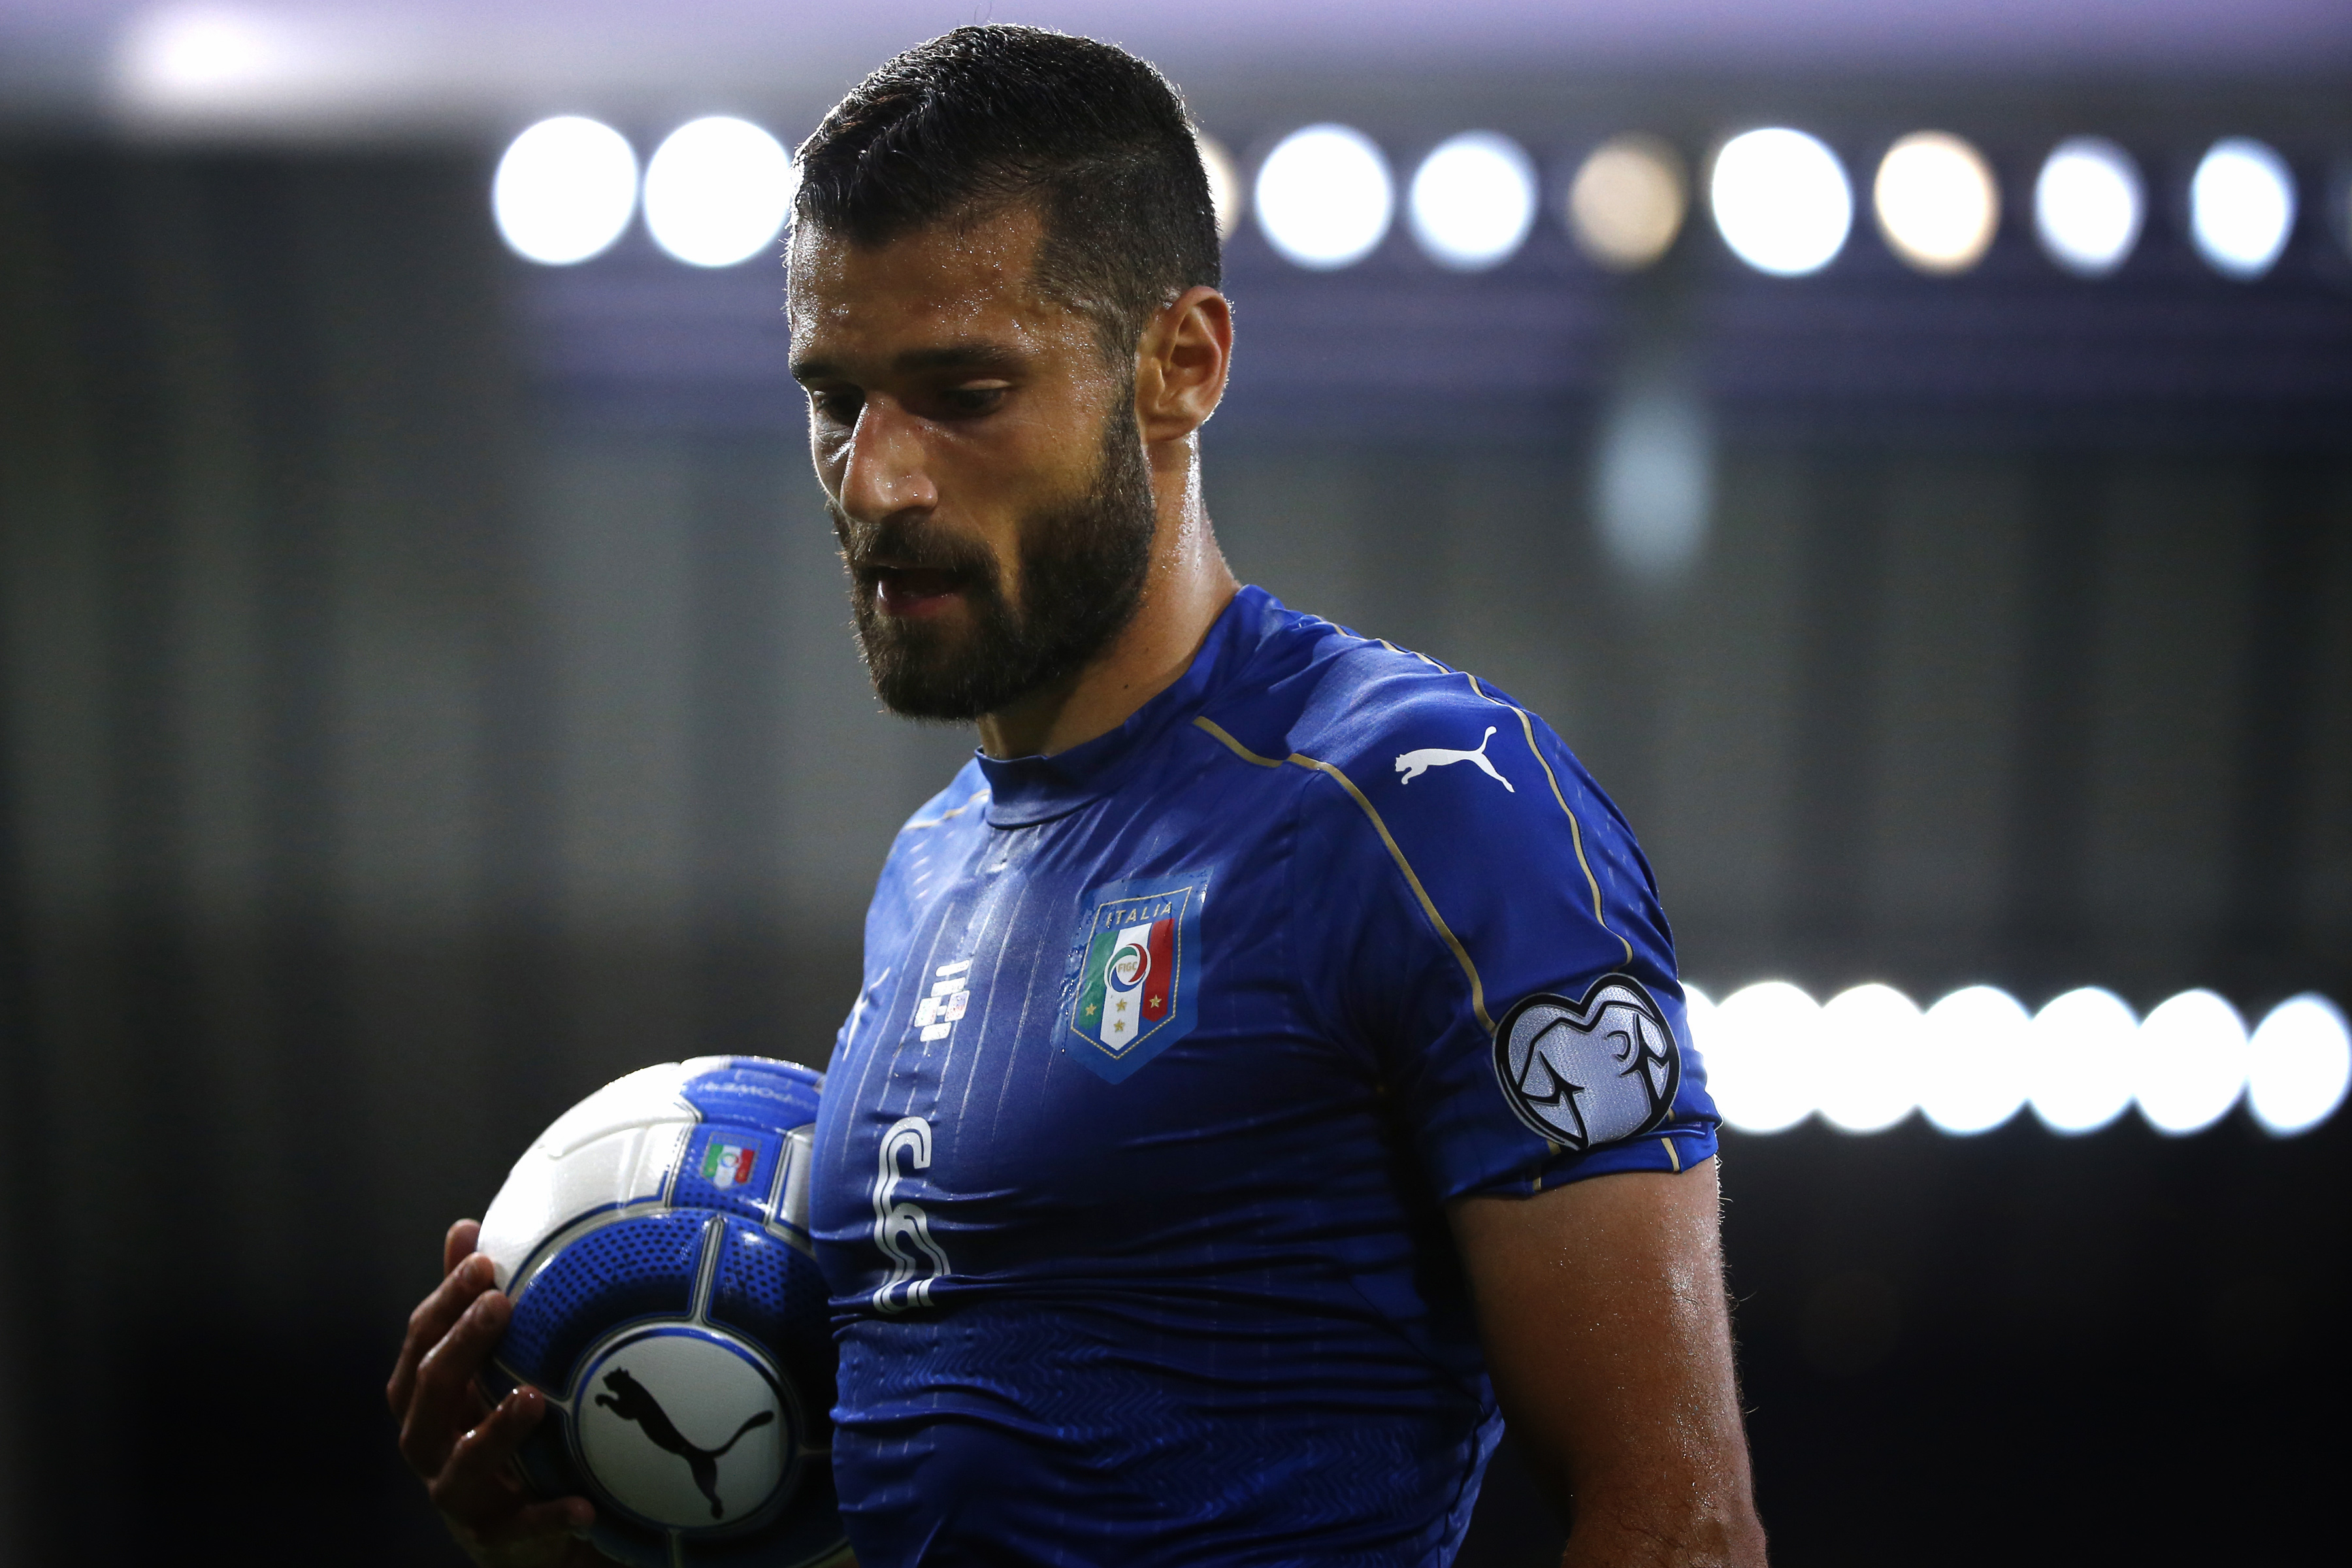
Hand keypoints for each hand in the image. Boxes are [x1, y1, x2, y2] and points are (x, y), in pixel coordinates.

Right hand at [388, 1219, 603, 1566]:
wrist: (515, 1527)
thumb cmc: (490, 1425)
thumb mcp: (480, 1367)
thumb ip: (467, 1305)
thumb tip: (466, 1228)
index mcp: (424, 1398)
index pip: (419, 1343)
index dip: (445, 1303)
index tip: (482, 1262)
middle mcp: (428, 1445)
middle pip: (427, 1395)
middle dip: (461, 1348)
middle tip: (501, 1306)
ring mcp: (457, 1493)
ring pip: (459, 1465)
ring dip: (495, 1431)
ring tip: (534, 1398)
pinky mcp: (494, 1535)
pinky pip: (521, 1526)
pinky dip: (550, 1516)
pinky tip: (583, 1504)